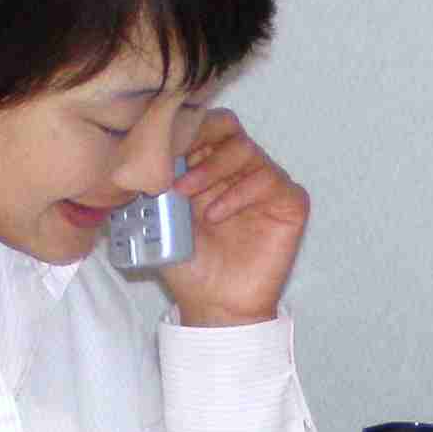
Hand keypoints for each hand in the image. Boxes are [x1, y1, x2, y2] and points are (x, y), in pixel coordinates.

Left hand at [161, 109, 307, 327]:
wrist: (214, 306)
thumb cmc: (189, 266)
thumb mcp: (163, 219)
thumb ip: (159, 184)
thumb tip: (143, 153)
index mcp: (209, 166)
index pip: (203, 126)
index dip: (182, 129)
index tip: (157, 146)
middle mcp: (240, 170)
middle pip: (226, 127)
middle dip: (197, 140)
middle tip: (173, 167)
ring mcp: (266, 184)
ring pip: (245, 148)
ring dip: (211, 169)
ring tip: (187, 196)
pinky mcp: (289, 203)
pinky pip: (269, 179)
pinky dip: (238, 194)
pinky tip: (215, 215)